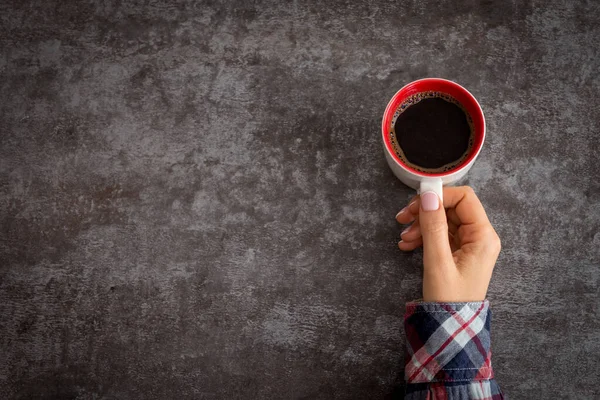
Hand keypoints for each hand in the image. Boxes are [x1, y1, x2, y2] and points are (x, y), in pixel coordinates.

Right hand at [395, 186, 500, 301]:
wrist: (450, 328)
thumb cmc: (448, 299)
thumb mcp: (437, 261)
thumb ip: (433, 226)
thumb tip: (428, 194)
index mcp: (483, 236)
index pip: (464, 198)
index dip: (439, 196)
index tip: (415, 203)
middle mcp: (480, 237)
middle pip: (452, 208)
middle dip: (426, 211)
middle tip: (402, 218)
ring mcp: (469, 245)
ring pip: (443, 220)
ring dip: (421, 224)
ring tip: (403, 238)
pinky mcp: (458, 252)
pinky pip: (440, 234)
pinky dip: (423, 236)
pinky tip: (407, 245)